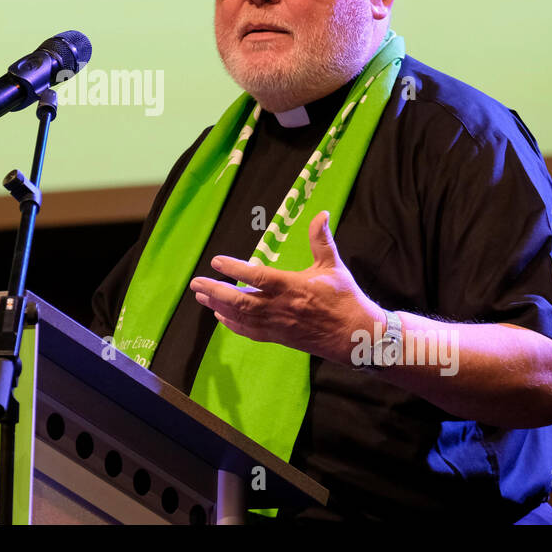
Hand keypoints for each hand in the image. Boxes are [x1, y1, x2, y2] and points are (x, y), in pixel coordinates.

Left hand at [188, 210, 382, 363]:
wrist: (356, 335)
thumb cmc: (345, 298)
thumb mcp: (333, 266)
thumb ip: (321, 240)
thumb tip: (321, 214)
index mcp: (293, 287)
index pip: (257, 277)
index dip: (235, 270)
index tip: (216, 261)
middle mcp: (281, 307)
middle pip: (240, 301)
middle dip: (215, 291)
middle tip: (196, 283)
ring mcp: (278, 325)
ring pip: (241, 317)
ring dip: (219, 306)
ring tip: (201, 295)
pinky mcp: (279, 338)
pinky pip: (250, 332)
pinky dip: (233, 324)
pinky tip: (221, 316)